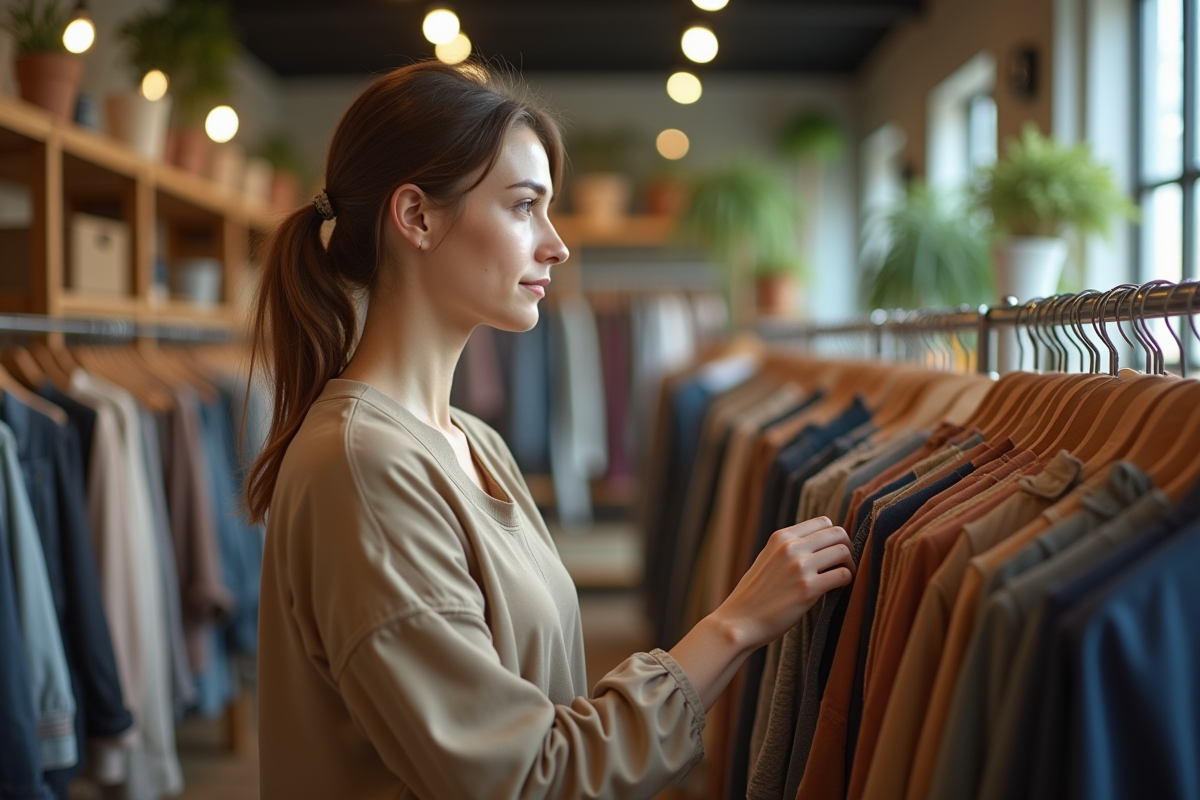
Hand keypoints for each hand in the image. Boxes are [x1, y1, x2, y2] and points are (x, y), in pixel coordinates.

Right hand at [714, 517, 854, 651]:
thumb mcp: (767, 559)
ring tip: (842, 578)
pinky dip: (847, 581)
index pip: (823, 522)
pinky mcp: (808, 589)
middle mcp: (791, 547)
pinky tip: (838, 590)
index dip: (833, 537)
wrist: (739, 622)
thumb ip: (788, 548)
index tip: (832, 553)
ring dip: (849, 565)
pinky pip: (843, 575)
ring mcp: (799, 567)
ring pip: (843, 551)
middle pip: (838, 533)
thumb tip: (817, 544)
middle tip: (843, 565)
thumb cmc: (754, 595)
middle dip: (847, 548)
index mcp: (781, 537)